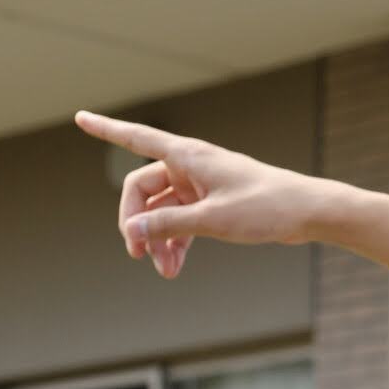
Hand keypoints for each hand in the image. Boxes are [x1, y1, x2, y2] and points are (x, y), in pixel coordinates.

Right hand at [75, 111, 329, 278]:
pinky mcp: (214, 202)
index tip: (80, 118)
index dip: (106, 129)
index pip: (136, 138)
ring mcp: (202, 184)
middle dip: (136, 222)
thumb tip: (132, 232)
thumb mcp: (213, 220)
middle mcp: (191, 166)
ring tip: (164, 270)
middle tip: (137, 254)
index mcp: (189, 156)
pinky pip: (181, 219)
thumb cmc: (267, 207)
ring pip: (162, 210)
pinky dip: (176, 241)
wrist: (309, 212)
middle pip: (142, 190)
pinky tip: (175, 266)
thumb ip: (169, 225)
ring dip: (158, 238)